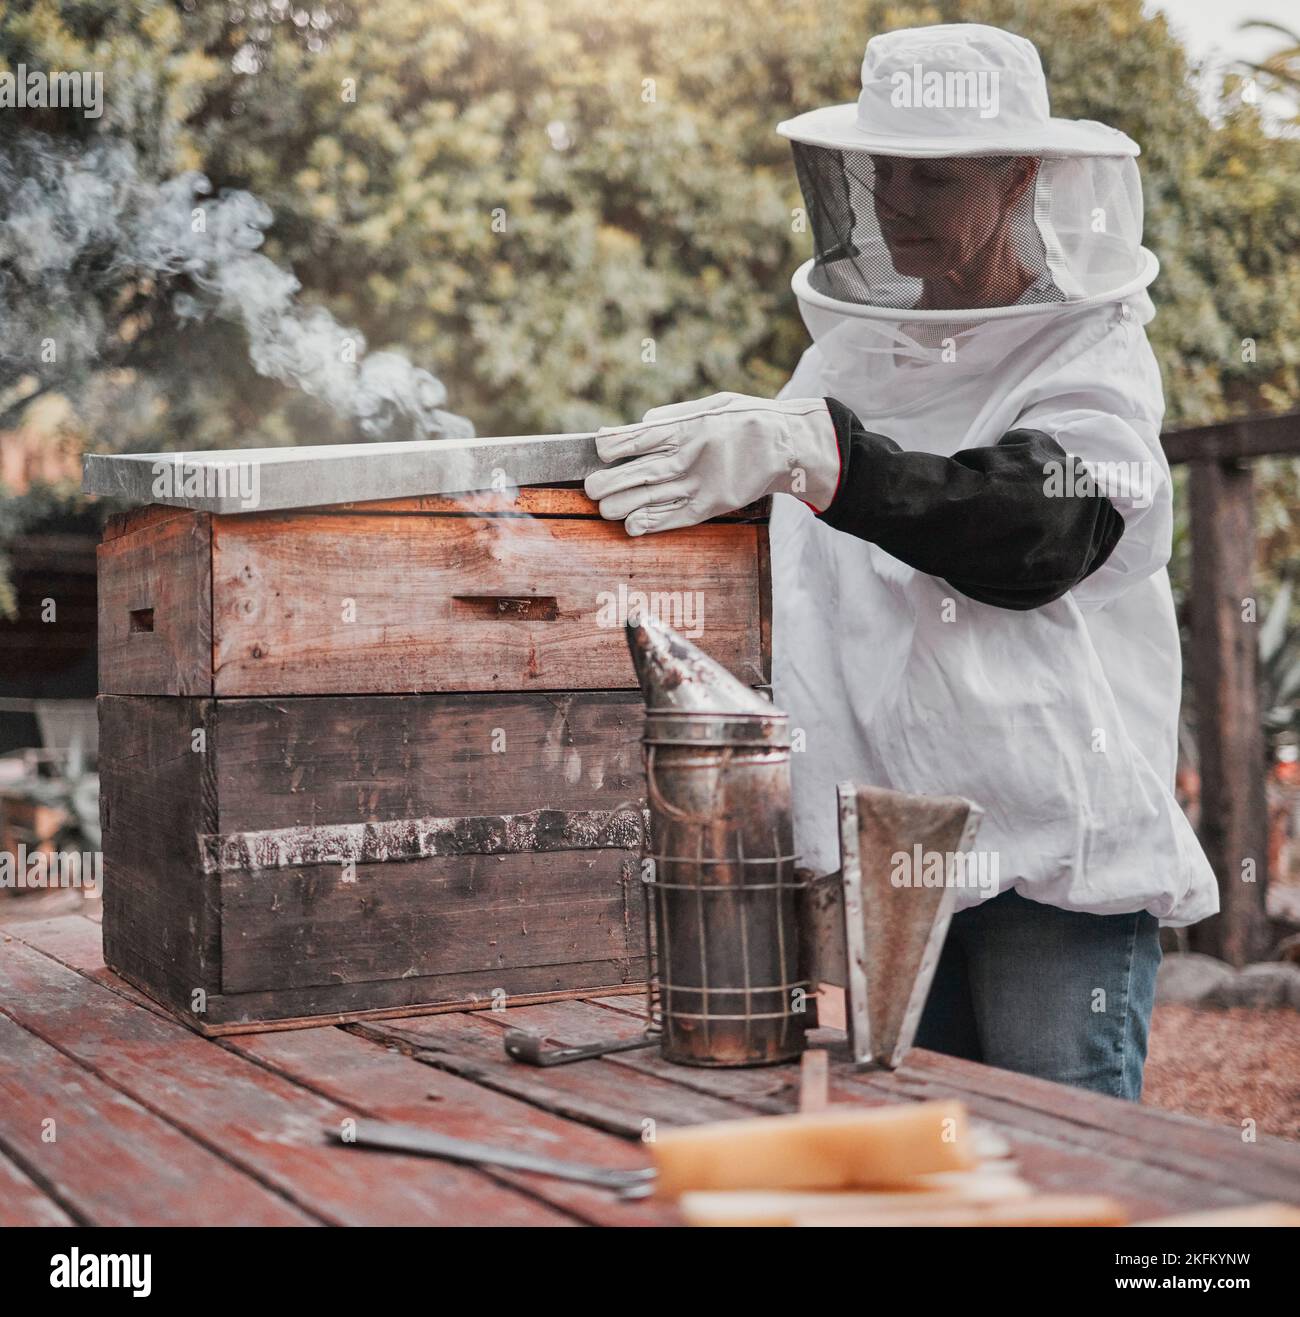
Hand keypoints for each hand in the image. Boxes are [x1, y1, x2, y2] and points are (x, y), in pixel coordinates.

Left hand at [583, 392, 841, 534]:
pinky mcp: (710, 506)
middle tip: (590, 487)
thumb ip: (674, 415)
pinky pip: (675, 517)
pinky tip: (631, 527)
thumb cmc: (746, 419)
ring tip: (603, 509)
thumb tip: (640, 423)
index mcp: (686, 428)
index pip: (639, 439)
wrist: (786, 445)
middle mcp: (688, 457)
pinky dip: (651, 523)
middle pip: (639, 472)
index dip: (614, 446)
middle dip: (611, 481)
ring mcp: (698, 484)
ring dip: (623, 505)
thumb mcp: (711, 404)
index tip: (598, 449)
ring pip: (651, 498)